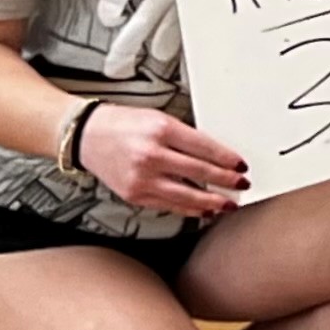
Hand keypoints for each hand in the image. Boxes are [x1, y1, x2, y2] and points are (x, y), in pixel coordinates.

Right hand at [77, 102, 249, 215]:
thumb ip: (185, 137)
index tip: (241, 165)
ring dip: (211, 202)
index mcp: (161, 130)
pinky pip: (168, 205)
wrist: (86, 136)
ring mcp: (141, 179)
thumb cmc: (124, 124)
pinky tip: (203, 210)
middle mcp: (151, 156)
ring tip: (228, 204)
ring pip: (186, 196)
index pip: (204, 147)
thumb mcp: (160, 119)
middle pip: (199, 172)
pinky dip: (188, 209)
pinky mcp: (134, 196)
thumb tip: (215, 156)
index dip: (227, 159)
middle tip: (242, 184)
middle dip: (225, 181)